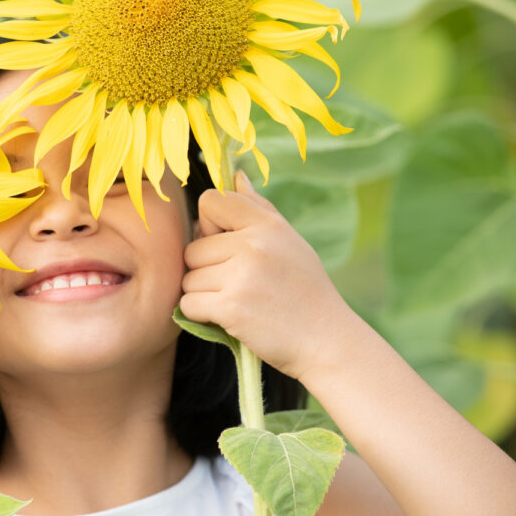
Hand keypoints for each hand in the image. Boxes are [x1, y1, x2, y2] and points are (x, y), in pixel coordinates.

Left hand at [179, 170, 358, 382]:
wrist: (327, 341)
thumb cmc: (305, 289)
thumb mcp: (289, 241)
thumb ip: (258, 208)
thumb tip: (234, 174)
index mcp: (267, 224)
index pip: (210, 202)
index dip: (209, 224)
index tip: (225, 244)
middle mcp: (253, 245)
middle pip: (193, 247)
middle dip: (206, 268)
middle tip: (240, 283)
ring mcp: (241, 276)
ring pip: (189, 278)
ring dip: (204, 294)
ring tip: (240, 301)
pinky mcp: (230, 307)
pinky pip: (188, 304)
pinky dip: (202, 315)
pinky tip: (230, 318)